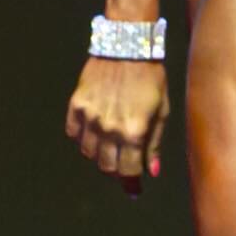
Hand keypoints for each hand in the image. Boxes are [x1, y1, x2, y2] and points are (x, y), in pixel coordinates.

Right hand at [65, 56, 169, 200]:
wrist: (127, 45)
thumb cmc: (150, 77)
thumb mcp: (161, 110)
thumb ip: (154, 143)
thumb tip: (150, 171)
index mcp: (133, 131)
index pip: (128, 170)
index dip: (131, 184)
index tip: (134, 190)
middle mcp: (109, 128)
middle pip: (107, 166)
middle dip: (117, 170)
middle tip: (124, 164)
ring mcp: (89, 117)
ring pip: (88, 153)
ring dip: (100, 155)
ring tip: (111, 145)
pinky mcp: (76, 105)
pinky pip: (74, 134)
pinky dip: (83, 139)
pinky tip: (94, 131)